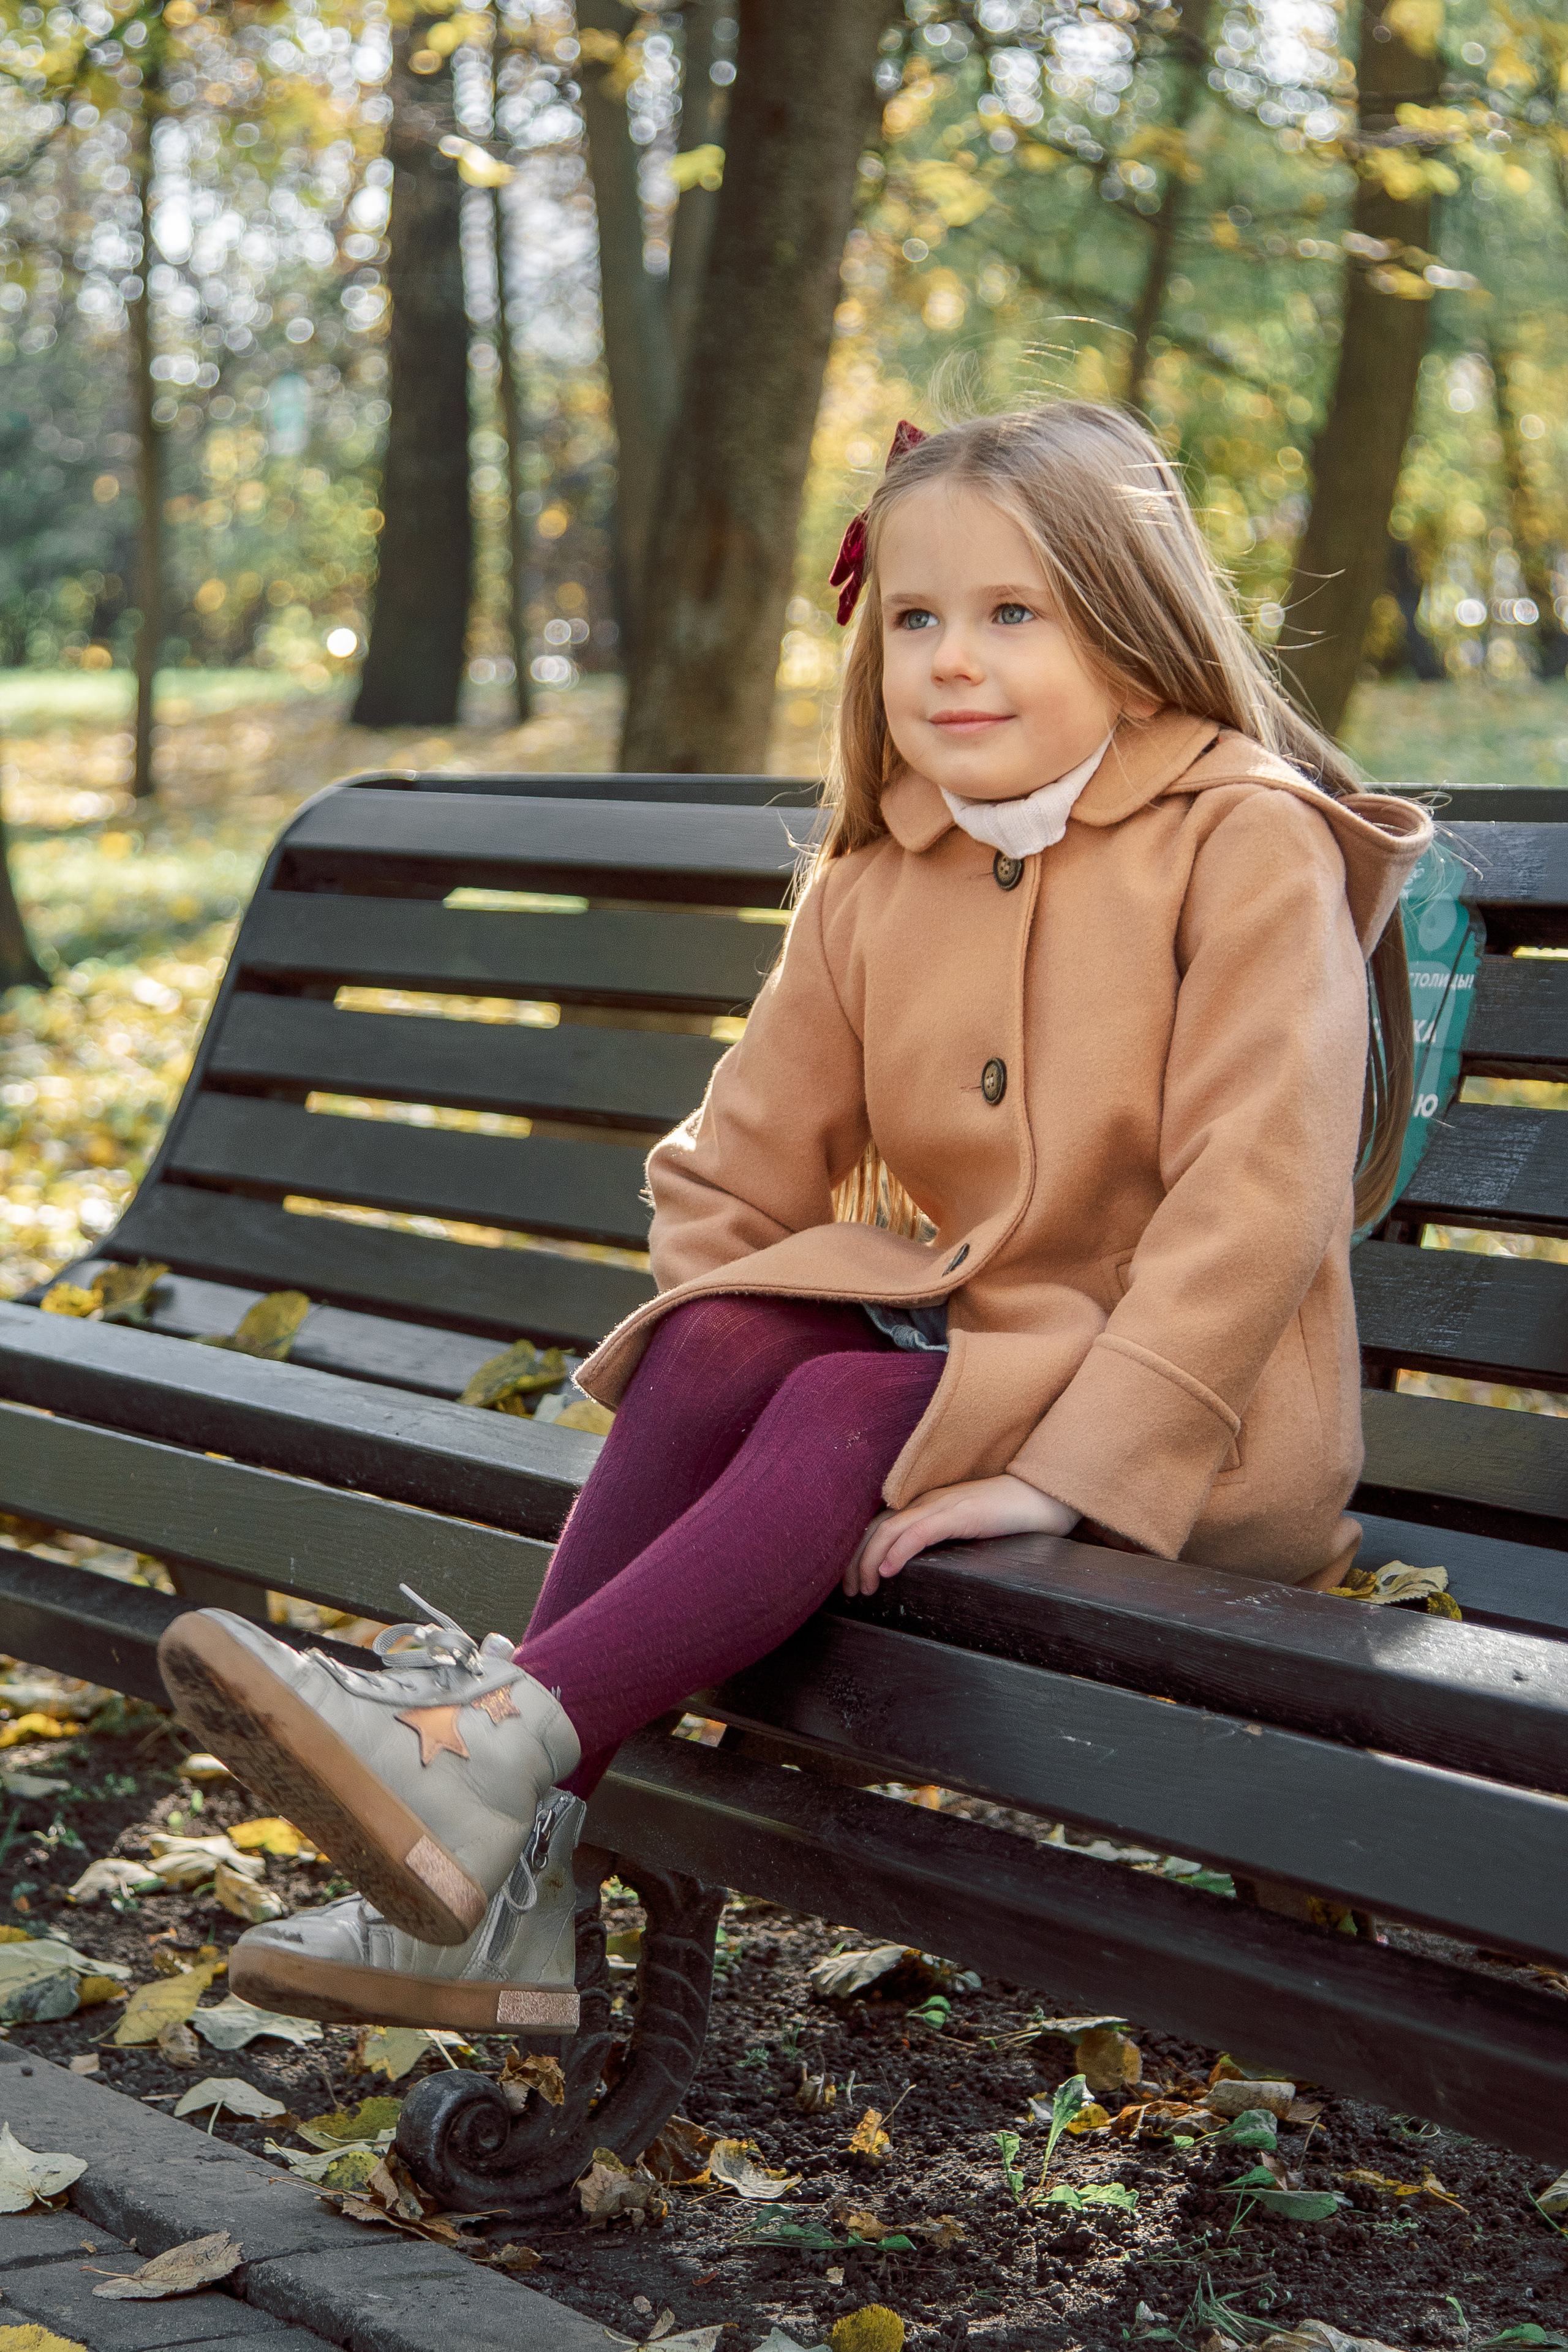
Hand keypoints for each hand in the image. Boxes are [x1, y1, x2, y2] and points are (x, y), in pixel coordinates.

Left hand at [844, 1474, 1080, 1597]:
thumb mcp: (968, 1532)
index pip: (880, 1526)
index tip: (852, 1582)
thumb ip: (944, 1542)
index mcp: (927, 1506)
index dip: (859, 1553)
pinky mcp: (961, 1513)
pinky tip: (888, 1571)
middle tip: (849, 1592)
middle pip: (876, 1528)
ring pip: (891, 1530)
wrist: (1045, 1498)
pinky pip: (920, 1531)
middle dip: (855, 1561)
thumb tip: (921, 1570)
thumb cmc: (1011, 1518)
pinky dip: (899, 1551)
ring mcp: (943, 1506)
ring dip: (870, 1560)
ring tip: (864, 1589)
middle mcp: (928, 1502)